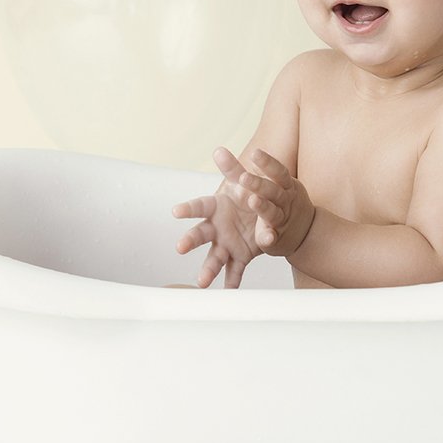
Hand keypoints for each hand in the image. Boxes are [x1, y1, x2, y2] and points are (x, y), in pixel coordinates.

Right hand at [170, 147, 269, 287]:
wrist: (266, 209)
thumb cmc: (246, 193)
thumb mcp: (242, 179)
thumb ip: (232, 167)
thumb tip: (219, 149)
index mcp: (215, 208)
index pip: (199, 206)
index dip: (188, 208)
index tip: (176, 211)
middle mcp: (216, 228)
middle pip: (201, 234)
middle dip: (191, 240)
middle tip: (180, 247)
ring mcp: (226, 244)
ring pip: (214, 258)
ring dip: (207, 270)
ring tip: (202, 284)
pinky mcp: (240, 256)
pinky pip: (235, 271)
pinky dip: (232, 283)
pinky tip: (229, 293)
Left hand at [228, 148, 314, 257]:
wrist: (304, 230)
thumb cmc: (279, 200)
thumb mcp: (265, 184)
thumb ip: (240, 170)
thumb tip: (218, 150)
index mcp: (283, 185)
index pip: (277, 171)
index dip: (267, 162)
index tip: (254, 153)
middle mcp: (284, 201)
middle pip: (273, 191)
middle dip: (259, 184)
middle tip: (244, 177)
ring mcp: (280, 219)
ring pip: (272, 213)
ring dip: (264, 207)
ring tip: (253, 200)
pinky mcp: (275, 238)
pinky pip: (271, 238)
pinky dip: (269, 237)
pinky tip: (266, 237)